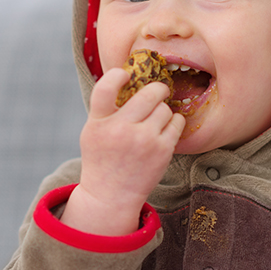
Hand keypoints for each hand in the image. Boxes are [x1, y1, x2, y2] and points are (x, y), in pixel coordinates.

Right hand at [61, 68, 184, 235]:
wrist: (110, 195)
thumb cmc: (102, 158)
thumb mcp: (93, 130)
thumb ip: (106, 108)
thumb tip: (132, 78)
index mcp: (98, 122)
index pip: (106, 87)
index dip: (117, 75)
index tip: (126, 74)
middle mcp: (120, 129)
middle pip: (149, 93)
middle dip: (157, 89)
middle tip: (158, 91)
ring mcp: (143, 140)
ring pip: (165, 108)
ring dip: (163, 110)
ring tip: (155, 121)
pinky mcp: (162, 150)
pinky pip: (177, 122)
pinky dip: (174, 123)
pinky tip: (165, 129)